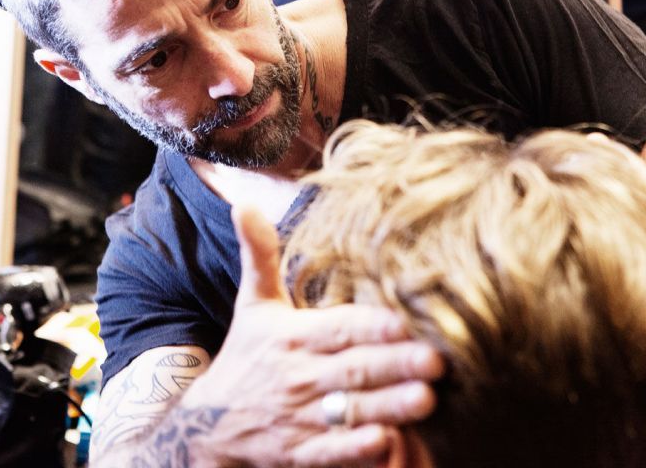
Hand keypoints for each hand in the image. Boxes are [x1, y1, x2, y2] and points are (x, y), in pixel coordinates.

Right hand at [181, 205, 443, 466]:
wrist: (208, 422)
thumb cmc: (247, 354)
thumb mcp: (252, 303)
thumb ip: (260, 255)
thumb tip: (244, 202)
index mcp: (292, 335)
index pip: (337, 327)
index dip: (370, 326)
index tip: (404, 321)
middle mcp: (298, 375)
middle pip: (353, 369)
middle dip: (395, 365)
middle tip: (437, 360)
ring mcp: (300, 417)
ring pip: (350, 412)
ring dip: (388, 406)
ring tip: (427, 399)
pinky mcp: (301, 453)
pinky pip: (331, 452)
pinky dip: (357, 449)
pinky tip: (388, 442)